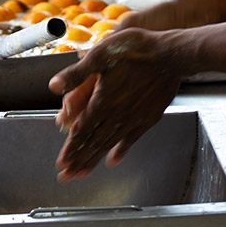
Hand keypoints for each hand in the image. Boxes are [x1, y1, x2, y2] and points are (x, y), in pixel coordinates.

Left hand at [49, 28, 182, 182]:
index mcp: (102, 101)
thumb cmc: (137, 50)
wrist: (171, 55)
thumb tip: (53, 85)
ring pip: (110, 144)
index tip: (61, 163)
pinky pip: (131, 140)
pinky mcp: (149, 117)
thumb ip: (76, 73)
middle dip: (78, 160)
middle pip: (93, 142)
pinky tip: (113, 160)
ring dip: (94, 159)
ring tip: (83, 173)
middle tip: (67, 176)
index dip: (70, 148)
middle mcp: (117, 115)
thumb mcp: (100, 54)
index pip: (81, 131)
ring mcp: (134, 119)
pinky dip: (120, 151)